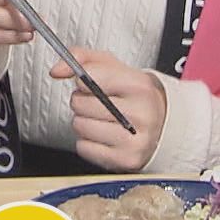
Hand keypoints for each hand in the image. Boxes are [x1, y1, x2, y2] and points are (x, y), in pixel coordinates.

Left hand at [50, 46, 167, 171]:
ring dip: (83, 122)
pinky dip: (87, 142)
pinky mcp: (126, 160)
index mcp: (140, 86)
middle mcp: (141, 113)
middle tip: (99, 104)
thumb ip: (82, 59)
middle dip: (82, 101)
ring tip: (101, 119)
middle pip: (81, 103)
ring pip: (80, 126)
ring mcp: (135, 140)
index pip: (90, 78)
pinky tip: (104, 136)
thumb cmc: (133, 95)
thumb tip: (57, 70)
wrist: (163, 123)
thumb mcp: (113, 67)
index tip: (91, 84)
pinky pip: (84, 148)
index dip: (84, 81)